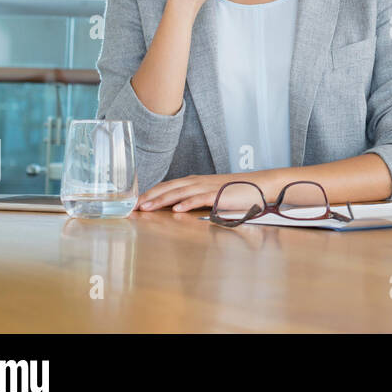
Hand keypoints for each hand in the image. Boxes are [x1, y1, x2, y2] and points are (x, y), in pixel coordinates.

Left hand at [137, 173, 268, 212]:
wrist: (259, 185)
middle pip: (168, 187)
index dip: (150, 193)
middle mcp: (198, 182)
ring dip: (161, 200)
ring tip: (147, 208)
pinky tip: (176, 209)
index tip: (135, 203)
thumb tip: (177, 208)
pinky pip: (200, 198)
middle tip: (132, 206)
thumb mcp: (211, 194)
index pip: (167, 186)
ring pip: (179, 192)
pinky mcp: (218, 195)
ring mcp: (207, 187)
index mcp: (194, 182)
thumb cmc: (236, 191)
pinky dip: (187, 203)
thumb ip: (194, 199)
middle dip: (149, 196)